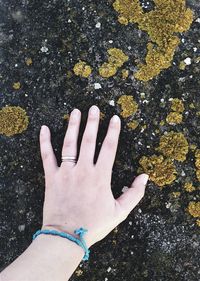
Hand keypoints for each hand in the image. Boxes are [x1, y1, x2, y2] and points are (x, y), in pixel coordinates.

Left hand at [40, 105, 148, 247]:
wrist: (67, 236)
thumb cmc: (94, 225)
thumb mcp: (119, 212)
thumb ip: (134, 194)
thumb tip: (145, 177)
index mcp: (100, 176)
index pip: (109, 148)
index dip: (113, 131)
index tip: (115, 118)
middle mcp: (83, 170)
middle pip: (89, 140)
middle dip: (93, 122)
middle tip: (94, 108)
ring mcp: (66, 172)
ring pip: (69, 144)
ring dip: (73, 126)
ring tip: (76, 111)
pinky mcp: (52, 178)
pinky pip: (46, 156)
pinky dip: (44, 142)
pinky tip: (44, 128)